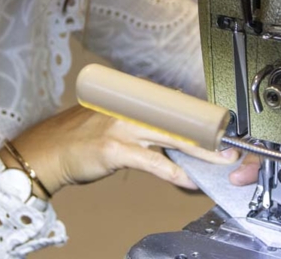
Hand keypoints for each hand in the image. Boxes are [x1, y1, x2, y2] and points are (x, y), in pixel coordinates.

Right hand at [1, 105, 239, 196]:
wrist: (50, 149)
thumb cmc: (84, 137)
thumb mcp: (116, 120)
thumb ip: (142, 123)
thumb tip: (171, 134)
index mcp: (133, 99)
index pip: (173, 104)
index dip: (199, 117)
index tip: (219, 128)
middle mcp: (131, 108)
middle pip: (177, 118)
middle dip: (207, 133)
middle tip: (230, 144)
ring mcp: (124, 126)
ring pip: (171, 136)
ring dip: (199, 151)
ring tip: (220, 161)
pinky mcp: (116, 148)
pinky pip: (152, 161)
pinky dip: (173, 171)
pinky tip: (187, 179)